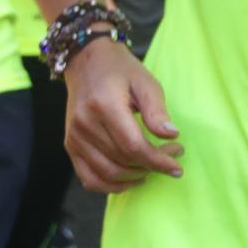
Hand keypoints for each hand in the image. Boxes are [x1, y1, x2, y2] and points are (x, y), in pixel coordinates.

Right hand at [64, 36, 181, 192]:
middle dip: (152, 165)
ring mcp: (74, 138)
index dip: (158, 160)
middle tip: (172, 155)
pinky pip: (89, 178)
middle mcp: (84, 126)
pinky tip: (133, 179)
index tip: (177, 163)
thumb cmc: (121, 71)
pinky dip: (111, 185)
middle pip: (122, 161)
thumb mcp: (146, 83)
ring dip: (135, 176)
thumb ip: (157, 111)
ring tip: (154, 165)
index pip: (133, 146)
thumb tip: (171, 136)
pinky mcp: (70, 145)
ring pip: (107, 174)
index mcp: (104, 107)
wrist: (86, 62)